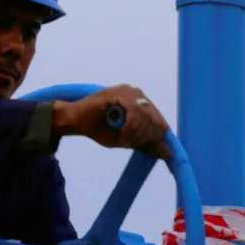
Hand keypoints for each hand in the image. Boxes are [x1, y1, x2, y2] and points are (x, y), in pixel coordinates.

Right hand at [53, 85, 170, 158]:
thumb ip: (147, 143)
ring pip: (147, 117)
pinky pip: (135, 112)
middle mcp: (139, 95)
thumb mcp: (128, 139)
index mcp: (143, 104)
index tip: (137, 144)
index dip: (152, 138)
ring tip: (123, 139)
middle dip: (144, 137)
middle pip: (157, 121)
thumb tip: (168, 153)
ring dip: (136, 133)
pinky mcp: (119, 93)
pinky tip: (122, 134)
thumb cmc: (100, 129)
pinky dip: (130, 127)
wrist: (76, 121)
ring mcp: (129, 92)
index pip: (161, 123)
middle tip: (128, 142)